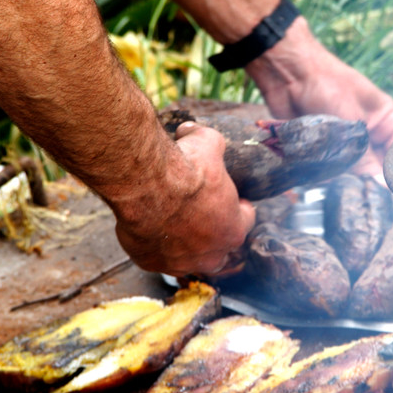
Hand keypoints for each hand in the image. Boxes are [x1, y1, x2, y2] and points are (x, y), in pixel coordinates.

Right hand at [113, 122, 255, 276]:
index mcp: (234, 229)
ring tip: (173, 222)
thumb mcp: (208, 143)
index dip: (238, 207)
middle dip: (214, 234)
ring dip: (184, 244)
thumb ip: (209, 142)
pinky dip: (154, 244)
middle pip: (220, 251)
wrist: (146, 183)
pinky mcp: (151, 263)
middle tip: (201, 214)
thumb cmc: (184, 166)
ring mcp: (180, 262)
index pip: (246, 221)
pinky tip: (148, 227)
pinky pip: (156, 256)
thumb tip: (191, 130)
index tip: (230, 198)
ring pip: (188, 259)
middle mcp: (211, 254)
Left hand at [245, 17, 392, 184]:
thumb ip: (364, 154)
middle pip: (379, 169)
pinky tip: (315, 169)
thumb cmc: (325, 83)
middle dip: (367, 180)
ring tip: (331, 172)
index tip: (387, 192)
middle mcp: (370, 135)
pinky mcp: (325, 150)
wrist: (288, 74)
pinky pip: (331, 171)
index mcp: (387, 121)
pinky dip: (325, 174)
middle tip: (356, 188)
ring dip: (344, 178)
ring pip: (354, 174)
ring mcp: (347, 143)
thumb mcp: (351, 119)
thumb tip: (377, 186)